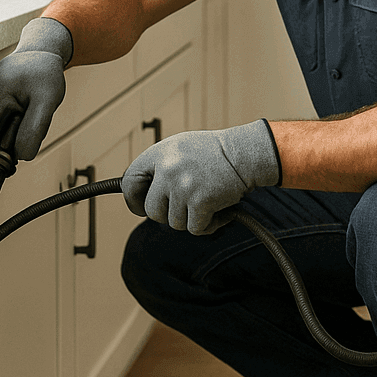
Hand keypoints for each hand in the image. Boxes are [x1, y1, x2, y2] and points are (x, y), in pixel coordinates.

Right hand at [0, 17, 72, 164]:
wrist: (39, 54)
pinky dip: (1, 130)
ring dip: (2, 140)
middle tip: (25, 139)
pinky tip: (16, 119)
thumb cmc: (44, 73)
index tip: (12, 166)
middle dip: (1, 149)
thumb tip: (22, 155)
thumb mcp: (48, 101)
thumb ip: (35, 129)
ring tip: (23, 123)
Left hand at [122, 120, 281, 234]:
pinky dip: (207, 225)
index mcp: (159, 153)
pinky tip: (218, 211)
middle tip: (186, 206)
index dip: (134, 199)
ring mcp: (183, 186)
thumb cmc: (216, 153)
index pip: (130, 182)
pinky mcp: (200, 201)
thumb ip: (161, 167)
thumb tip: (143, 194)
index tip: (141, 207)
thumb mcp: (181, 148)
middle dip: (167, 214)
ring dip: (191, 218)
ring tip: (207, 202)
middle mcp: (167, 169)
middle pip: (152, 211)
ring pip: (174, 223)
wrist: (246, 154)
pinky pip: (194, 228)